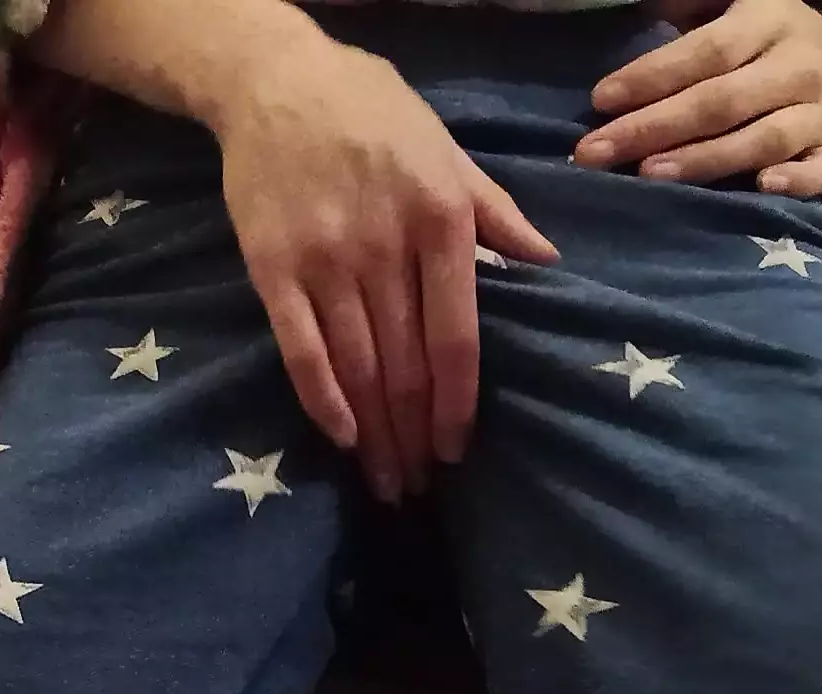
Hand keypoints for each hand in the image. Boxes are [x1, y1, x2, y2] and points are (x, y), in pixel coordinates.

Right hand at [208, 40, 557, 501]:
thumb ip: (494, 212)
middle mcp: (384, 247)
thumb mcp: (448, 150)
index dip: (458, 403)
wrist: (277, 80)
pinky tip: (342, 438)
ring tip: (386, 481)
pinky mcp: (272, 267)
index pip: (455, 337)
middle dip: (415, 435)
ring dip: (375, 434)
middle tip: (422, 484)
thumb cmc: (373, 112)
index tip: (459, 449)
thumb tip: (550, 262)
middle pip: (405, 366)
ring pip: (358, 368)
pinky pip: (301, 349)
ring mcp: (325, 260)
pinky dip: (322, 400)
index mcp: (439, 221)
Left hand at [574, 0, 821, 195]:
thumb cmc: (744, 31)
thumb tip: (635, 18)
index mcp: (768, 19)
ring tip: (649, 175)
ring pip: (764, 141)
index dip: (652, 77)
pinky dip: (797, 182)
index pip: (708, 51)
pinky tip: (762, 188)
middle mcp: (801, 64)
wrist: (817, 48)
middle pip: (724, 102)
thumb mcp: (715, 4)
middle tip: (598, 153)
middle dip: (654, 129)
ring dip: (704, 161)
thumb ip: (679, 11)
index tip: (599, 100)